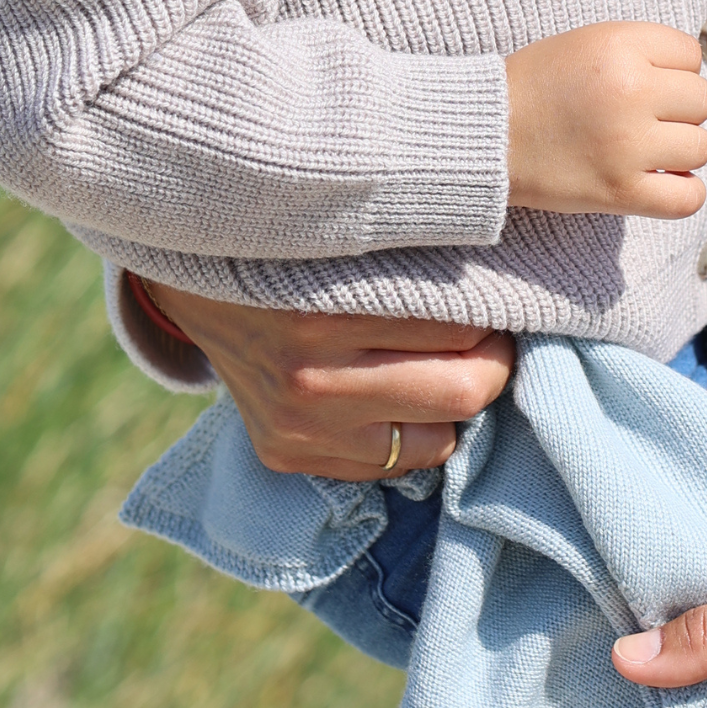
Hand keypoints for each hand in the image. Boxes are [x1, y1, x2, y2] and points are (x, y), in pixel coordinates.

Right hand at [141, 283, 513, 479]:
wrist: (196, 283)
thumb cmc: (298, 250)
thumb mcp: (354, 241)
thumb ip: (421, 261)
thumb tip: (511, 274)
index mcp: (327, 314)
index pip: (461, 329)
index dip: (493, 314)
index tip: (494, 299)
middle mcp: (309, 380)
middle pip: (459, 394)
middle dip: (492, 366)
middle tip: (491, 338)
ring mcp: (296, 429)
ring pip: (435, 443)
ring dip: (452, 408)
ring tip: (446, 368)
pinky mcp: (284, 455)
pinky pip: (390, 466)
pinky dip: (411, 434)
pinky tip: (402, 397)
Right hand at [505, 19, 706, 216]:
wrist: (483, 135)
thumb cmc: (536, 86)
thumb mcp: (589, 42)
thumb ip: (644, 50)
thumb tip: (698, 73)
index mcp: (619, 47)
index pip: (691, 55)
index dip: (672, 70)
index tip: (645, 82)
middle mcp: (630, 91)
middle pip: (702, 100)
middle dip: (678, 109)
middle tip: (642, 117)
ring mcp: (627, 145)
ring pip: (701, 146)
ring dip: (680, 150)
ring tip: (645, 148)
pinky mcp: (620, 191)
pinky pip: (689, 197)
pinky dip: (684, 192)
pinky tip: (662, 181)